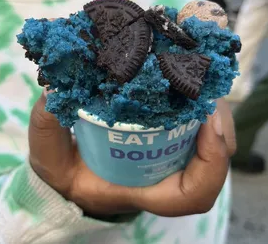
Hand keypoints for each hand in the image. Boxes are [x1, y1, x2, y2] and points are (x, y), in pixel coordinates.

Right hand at [29, 92, 235, 216]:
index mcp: (142, 188)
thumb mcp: (50, 156)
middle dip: (219, 125)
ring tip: (199, 76)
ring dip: (211, 109)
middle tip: (207, 87)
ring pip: (209, 138)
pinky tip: (184, 74)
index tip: (209, 123)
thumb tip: (55, 91)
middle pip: (212, 159)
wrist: (70, 166)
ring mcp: (167, 154)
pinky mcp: (164, 136)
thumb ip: (48, 128)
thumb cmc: (64, 170)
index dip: (211, 163)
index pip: (191, 194)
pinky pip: (194, 123)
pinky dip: (197, 101)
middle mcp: (163, 173)